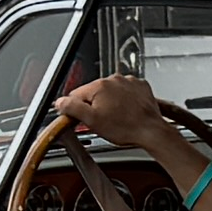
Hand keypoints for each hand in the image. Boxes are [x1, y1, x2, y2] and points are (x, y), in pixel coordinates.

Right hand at [48, 72, 202, 178]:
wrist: (151, 131)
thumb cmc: (126, 128)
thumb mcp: (92, 121)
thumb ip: (72, 108)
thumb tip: (60, 102)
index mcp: (99, 86)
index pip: (76, 94)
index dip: (76, 109)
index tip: (79, 118)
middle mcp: (114, 79)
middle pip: (93, 92)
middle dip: (94, 106)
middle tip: (102, 121)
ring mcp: (128, 82)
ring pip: (110, 91)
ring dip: (109, 102)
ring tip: (116, 118)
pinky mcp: (139, 86)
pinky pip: (125, 91)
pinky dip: (124, 100)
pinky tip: (126, 112)